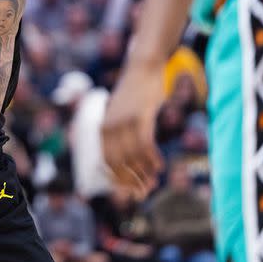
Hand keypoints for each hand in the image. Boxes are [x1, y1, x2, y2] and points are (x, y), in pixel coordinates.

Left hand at [102, 61, 164, 199]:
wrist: (143, 68)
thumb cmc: (135, 95)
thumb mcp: (120, 115)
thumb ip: (119, 135)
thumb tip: (125, 160)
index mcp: (102, 128)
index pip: (107, 162)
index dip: (118, 181)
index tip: (130, 193)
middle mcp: (109, 126)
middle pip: (119, 163)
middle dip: (131, 182)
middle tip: (144, 193)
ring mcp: (124, 121)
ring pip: (133, 156)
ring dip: (144, 173)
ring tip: (154, 183)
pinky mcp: (140, 116)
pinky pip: (145, 144)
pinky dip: (152, 159)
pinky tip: (160, 168)